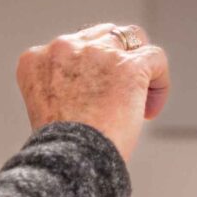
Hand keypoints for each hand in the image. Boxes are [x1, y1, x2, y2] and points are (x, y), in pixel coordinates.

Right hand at [17, 24, 170, 160]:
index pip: (72, 46)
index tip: (94, 97)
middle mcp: (64, 47)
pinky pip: (155, 57)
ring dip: (139, 65)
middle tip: (119, 96)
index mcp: (36, 58)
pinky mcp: (128, 66)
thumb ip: (61, 85)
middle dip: (115, 61)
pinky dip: (159, 83)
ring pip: (132, 37)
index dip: (91, 70)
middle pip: (103, 35)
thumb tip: (94, 83)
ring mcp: (97, 53)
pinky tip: (151, 109)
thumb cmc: (60, 148)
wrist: (72, 161)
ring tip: (141, 99)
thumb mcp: (44, 107)